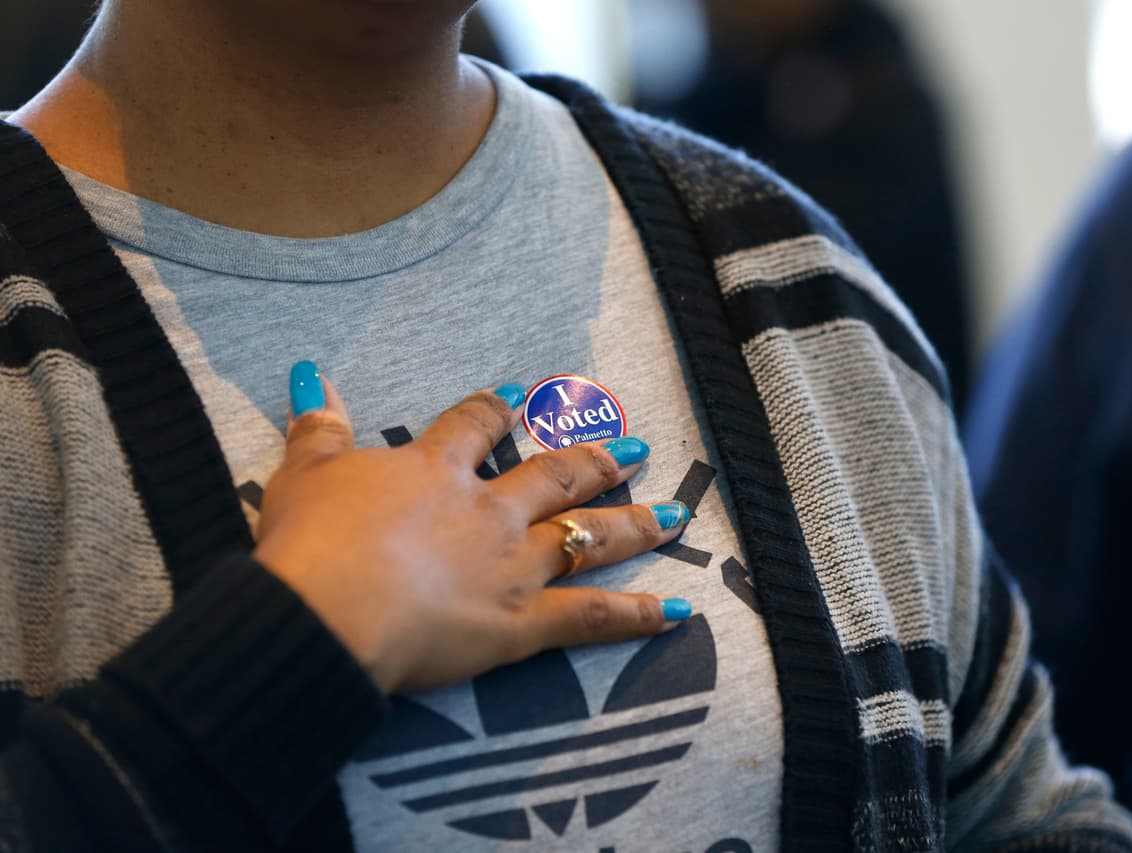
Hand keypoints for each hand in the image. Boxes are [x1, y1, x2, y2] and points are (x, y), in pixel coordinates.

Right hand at [252, 363, 692, 694]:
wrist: (327, 613)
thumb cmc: (309, 544)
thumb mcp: (303, 474)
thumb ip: (318, 427)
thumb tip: (313, 377)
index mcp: (437, 471)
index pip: (474, 425)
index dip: (496, 408)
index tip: (517, 397)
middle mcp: (490, 511)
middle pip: (556, 475)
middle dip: (597, 461)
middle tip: (636, 449)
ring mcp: (514, 565)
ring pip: (588, 535)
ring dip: (635, 524)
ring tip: (675, 514)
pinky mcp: (521, 623)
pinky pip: (589, 617)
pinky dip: (636, 616)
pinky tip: (677, 610)